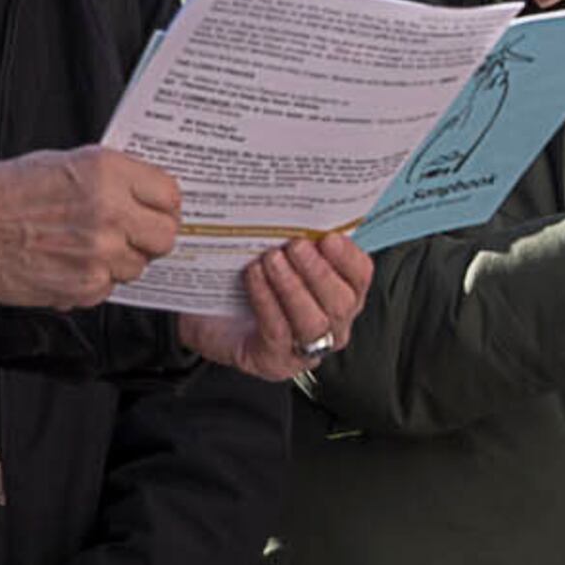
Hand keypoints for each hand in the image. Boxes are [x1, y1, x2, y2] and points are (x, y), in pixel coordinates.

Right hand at [0, 147, 179, 307]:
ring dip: (119, 262)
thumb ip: (110, 178)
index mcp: (107, 172)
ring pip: (138, 267)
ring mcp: (99, 252)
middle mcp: (110, 212)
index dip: (163, 205)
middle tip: (130, 236)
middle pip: (165, 236)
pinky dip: (92, 282)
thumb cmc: (3, 192)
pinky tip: (67, 265)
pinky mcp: (83, 286)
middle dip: (150, 238)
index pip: (169, 194)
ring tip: (85, 249)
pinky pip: (108, 289)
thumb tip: (143, 194)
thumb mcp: (63, 162)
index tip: (154, 211)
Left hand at [178, 233, 375, 380]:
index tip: (329, 237)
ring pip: (314, 321)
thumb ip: (295, 237)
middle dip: (319, 272)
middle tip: (295, 245)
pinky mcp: (276, 362)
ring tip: (271, 260)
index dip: (349, 258)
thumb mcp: (274, 254)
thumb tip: (302, 201)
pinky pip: (279, 331)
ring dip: (293, 287)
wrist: (204, 315)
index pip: (360, 276)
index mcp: (340, 293)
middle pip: (342, 302)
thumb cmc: (244, 281)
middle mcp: (332, 325)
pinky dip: (267, 301)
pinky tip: (254, 277)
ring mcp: (306, 349)